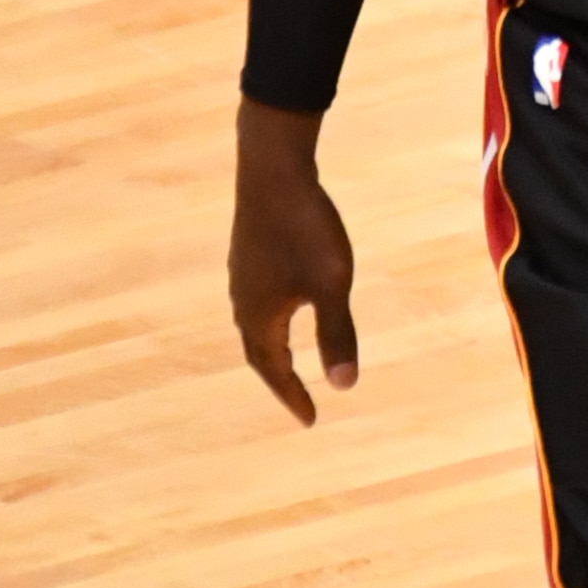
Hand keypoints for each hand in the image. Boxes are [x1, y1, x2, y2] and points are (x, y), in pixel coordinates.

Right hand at [229, 98, 358, 423]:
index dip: (294, 396)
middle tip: (299, 400)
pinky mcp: (247, 253)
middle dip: (279, 379)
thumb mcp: (331, 284)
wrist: (273, 167)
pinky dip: (269, 320)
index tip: (311, 420)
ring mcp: (242, 275)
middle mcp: (243, 301)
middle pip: (259, 353)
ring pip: (254, 326)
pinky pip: (255, 301)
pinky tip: (282, 308)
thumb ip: (337, 335)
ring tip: (289, 361)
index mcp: (260, 317)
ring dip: (272, 349)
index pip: (275, 370)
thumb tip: (345, 387)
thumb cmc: (305, 227)